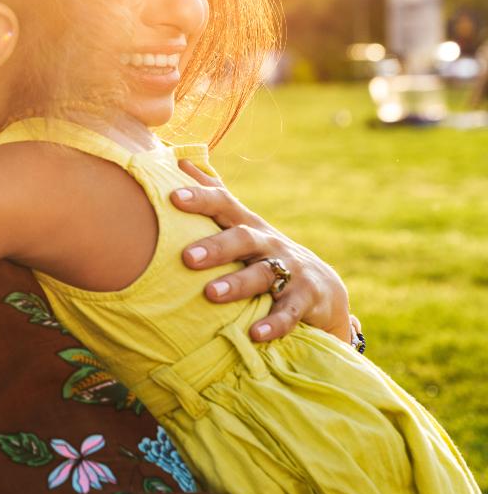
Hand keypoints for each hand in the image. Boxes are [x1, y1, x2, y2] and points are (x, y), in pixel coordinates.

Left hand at [172, 160, 352, 344]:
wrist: (320, 287)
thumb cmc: (262, 251)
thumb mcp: (239, 224)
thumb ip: (212, 196)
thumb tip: (178, 159)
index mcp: (247, 225)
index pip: (224, 204)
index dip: (200, 199)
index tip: (173, 197)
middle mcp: (269, 243)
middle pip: (243, 239)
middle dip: (216, 247)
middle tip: (187, 258)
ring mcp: (290, 270)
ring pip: (263, 274)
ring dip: (237, 284)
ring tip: (211, 295)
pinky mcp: (305, 299)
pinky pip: (288, 313)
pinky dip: (273, 324)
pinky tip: (255, 335)